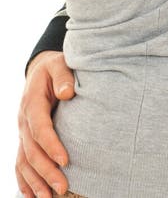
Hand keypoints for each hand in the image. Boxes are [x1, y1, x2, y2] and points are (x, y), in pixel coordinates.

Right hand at [16, 50, 74, 197]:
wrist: (41, 69)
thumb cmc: (54, 67)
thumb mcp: (59, 64)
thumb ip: (63, 77)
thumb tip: (67, 93)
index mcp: (32, 102)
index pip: (40, 128)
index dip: (51, 145)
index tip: (65, 160)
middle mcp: (24, 120)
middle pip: (31, 151)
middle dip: (45, 171)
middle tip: (63, 188)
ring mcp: (22, 132)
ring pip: (24, 161)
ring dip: (35, 182)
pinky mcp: (24, 139)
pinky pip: (20, 163)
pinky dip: (24, 181)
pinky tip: (32, 197)